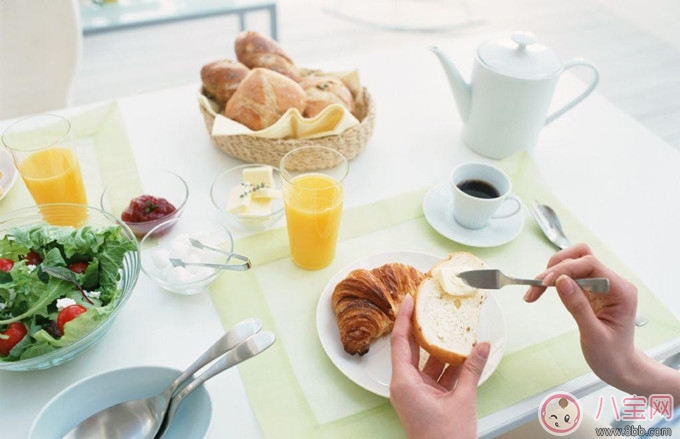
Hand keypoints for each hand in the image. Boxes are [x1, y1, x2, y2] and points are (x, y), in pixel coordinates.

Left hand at [389, 294, 489, 438]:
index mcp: (404, 383)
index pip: (401, 342)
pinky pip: (435, 377)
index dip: (404, 318)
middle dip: (422, 328)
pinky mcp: (425, 401)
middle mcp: (405, 386)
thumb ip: (472, 370)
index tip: (409, 300)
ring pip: (427, 363)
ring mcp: (415, 394)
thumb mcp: (463, 400)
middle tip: (429, 307)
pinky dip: (448, 367)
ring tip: (453, 328)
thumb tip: (482, 346)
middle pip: (412, 349)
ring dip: (441, 349)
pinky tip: (464, 356)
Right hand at [523, 243, 654, 394]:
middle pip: (581, 257)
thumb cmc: (611, 355)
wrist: (619, 367)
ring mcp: (601, 285)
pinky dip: (553, 281)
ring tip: (534, 290)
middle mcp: (613, 282)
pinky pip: (569, 276)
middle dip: (556, 267)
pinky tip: (540, 292)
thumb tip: (561, 281)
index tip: (544, 283)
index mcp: (621, 290)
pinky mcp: (590, 290)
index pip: (590, 264)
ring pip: (572, 263)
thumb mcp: (593, 335)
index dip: (565, 269)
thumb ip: (578, 306)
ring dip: (552, 272)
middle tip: (536, 286)